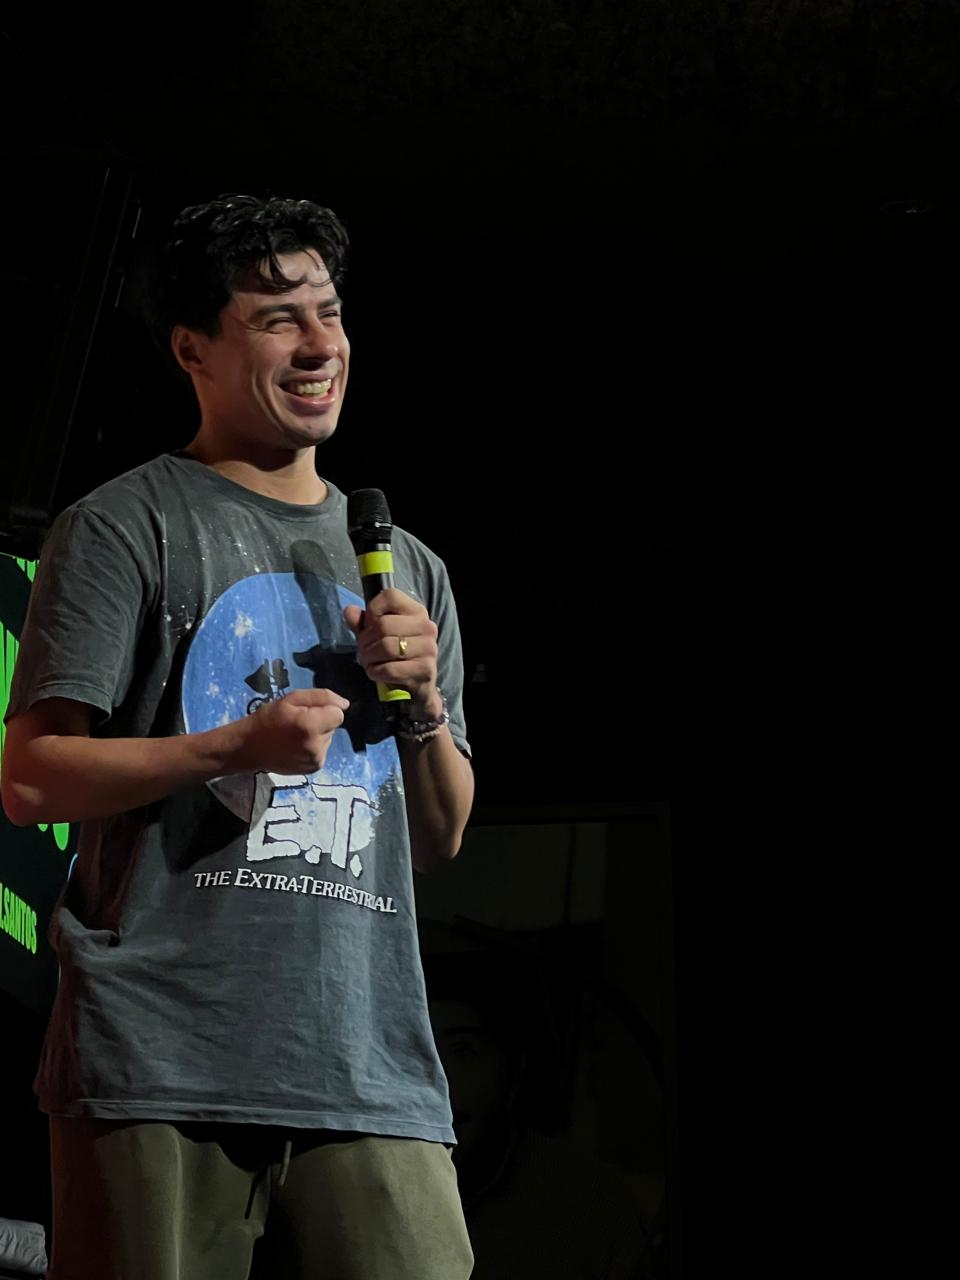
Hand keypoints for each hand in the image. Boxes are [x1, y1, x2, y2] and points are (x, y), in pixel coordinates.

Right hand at [234, 688, 349, 774]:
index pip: (338, 714)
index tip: (306, 712)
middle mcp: (316, 745)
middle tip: (297, 723)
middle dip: (320, 722)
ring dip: (317, 734)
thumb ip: (322, 697)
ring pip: (329, 738)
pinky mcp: (314, 768)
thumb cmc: (269, 719)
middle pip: (333, 726)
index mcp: (310, 725)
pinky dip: (314, 746)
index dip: (324, 709)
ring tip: (295, 735)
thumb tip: (345, 704)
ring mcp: (316, 759)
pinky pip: (323, 750)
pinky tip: (297, 746)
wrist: (250, 748)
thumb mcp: (291, 699)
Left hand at [343, 589, 442, 717]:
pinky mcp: (424, 669)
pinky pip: (389, 669)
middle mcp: (426, 626)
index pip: (390, 596)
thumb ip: (363, 623)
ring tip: (369, 663)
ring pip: (386, 647)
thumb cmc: (397, 657)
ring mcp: (428, 648)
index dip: (372, 609)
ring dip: (369, 658)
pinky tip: (377, 673)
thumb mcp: (377, 637)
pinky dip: (376, 672)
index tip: (369, 625)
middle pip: (383, 625)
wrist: (417, 687)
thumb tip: (349, 611)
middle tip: (364, 651)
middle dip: (365, 641)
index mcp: (416, 611)